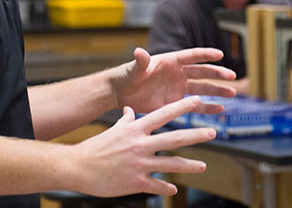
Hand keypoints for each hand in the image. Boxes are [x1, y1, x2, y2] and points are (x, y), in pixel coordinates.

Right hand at [68, 96, 215, 196]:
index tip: (197, 101)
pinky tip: (174, 190)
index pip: (163, 114)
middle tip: (212, 132)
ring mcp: (139, 164)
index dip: (182, 107)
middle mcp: (140, 145)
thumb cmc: (95, 147)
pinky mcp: (135, 182)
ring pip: (171, 164)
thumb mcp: (112, 130)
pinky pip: (157, 185)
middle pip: (174, 138)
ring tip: (203, 166)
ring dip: (189, 166)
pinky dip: (166, 188)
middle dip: (195, 135)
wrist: (79, 167)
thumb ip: (125, 121)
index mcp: (135, 129)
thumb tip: (130, 111)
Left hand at [111, 48, 235, 114]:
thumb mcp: (134, 69)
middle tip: (232, 77)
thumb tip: (139, 52)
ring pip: (202, 89)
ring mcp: (178, 88)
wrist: (120, 93)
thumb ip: (140, 62)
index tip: (220, 54)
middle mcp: (177, 73)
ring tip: (232, 94)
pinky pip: (194, 104)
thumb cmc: (126, 76)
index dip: (205, 54)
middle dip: (217, 74)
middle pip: (202, 72)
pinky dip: (207, 107)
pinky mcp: (175, 102)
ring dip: (217, 91)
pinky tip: (219, 109)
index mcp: (170, 61)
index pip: (191, 56)